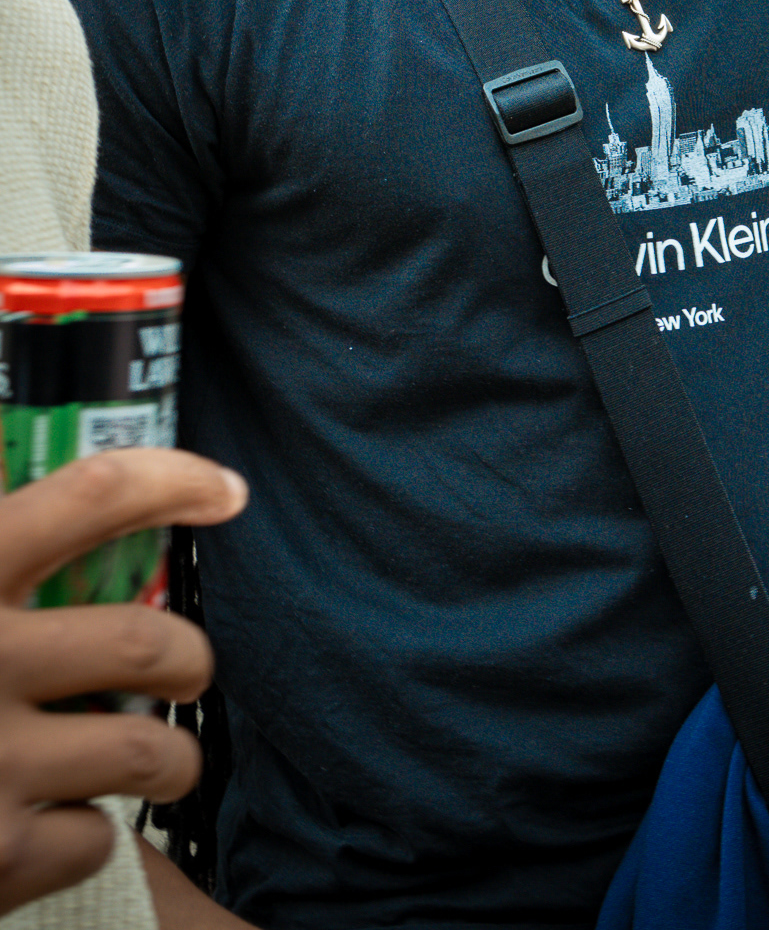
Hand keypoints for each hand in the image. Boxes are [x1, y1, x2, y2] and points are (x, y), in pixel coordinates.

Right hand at [0, 450, 246, 918]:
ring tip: (156, 760)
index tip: (227, 492)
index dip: (176, 480)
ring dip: (171, 759)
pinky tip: (47, 824)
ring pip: (150, 751)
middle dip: (190, 661)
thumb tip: (22, 452)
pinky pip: (95, 837)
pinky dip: (85, 834)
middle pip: (150, 644)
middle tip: (186, 671)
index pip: (94, 496)